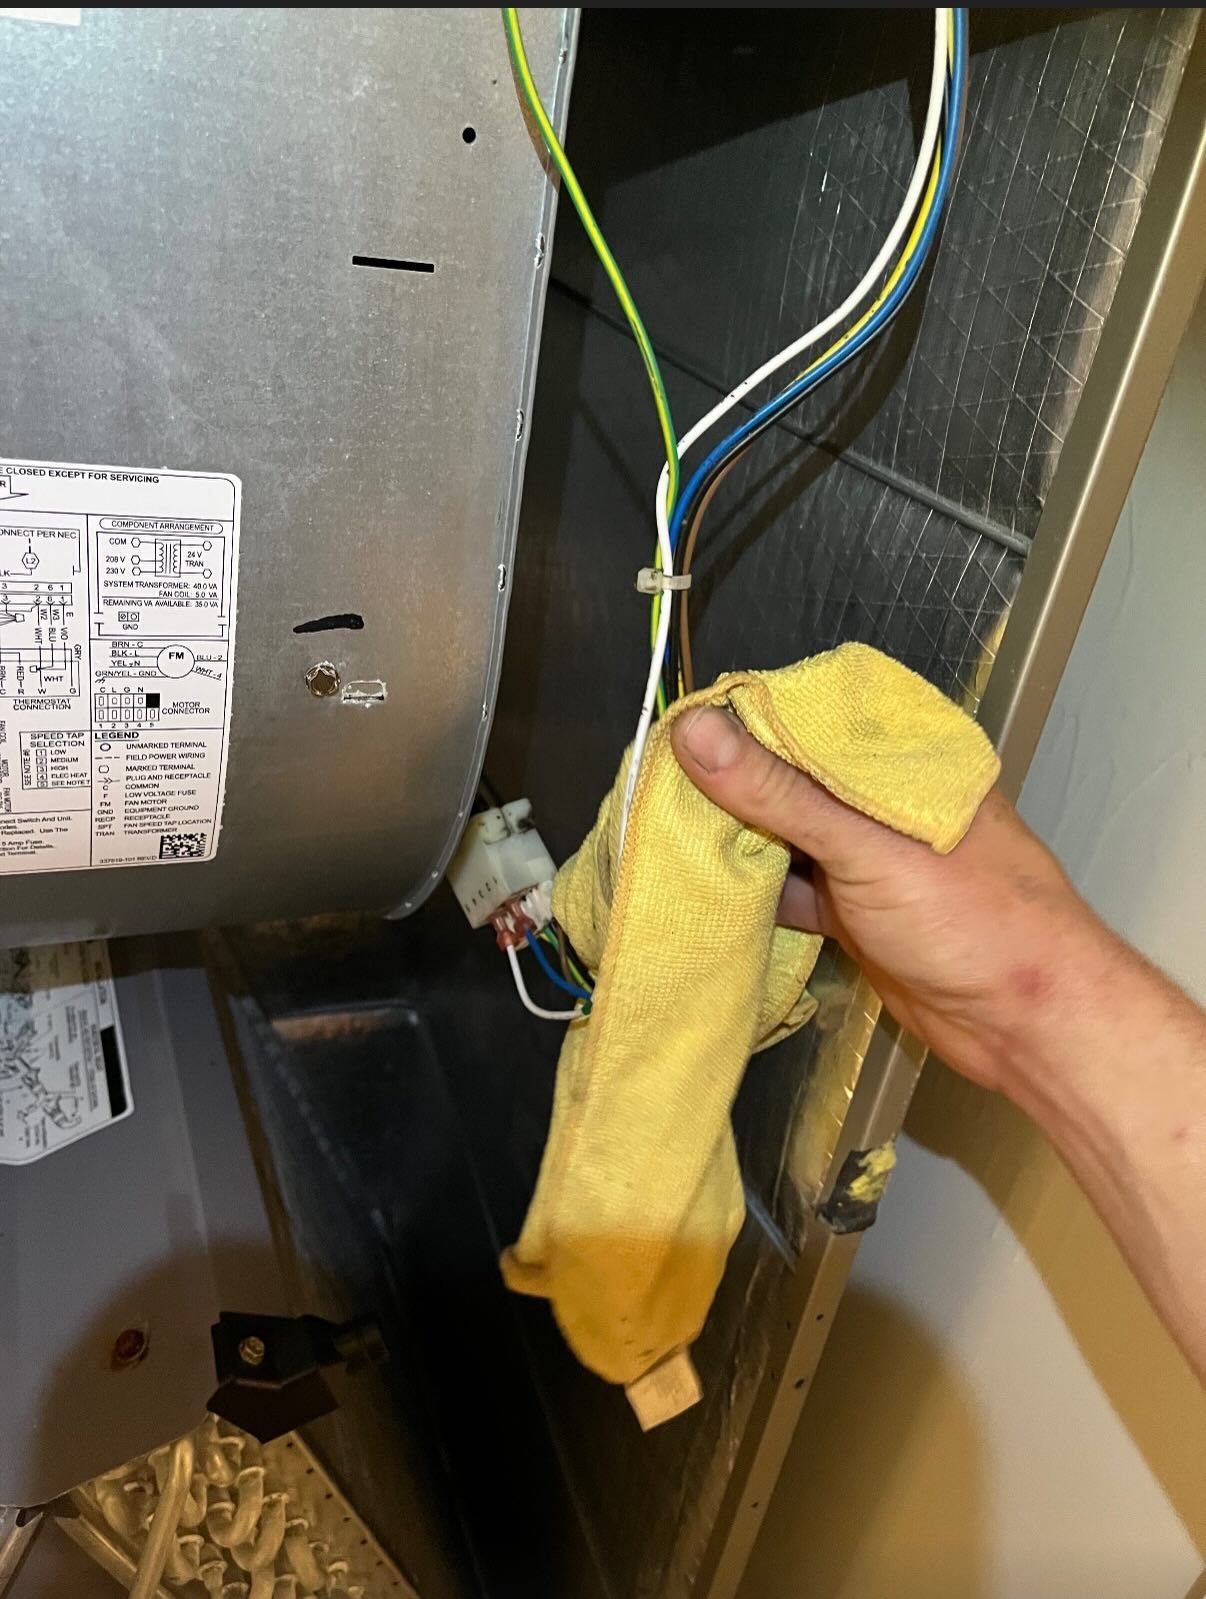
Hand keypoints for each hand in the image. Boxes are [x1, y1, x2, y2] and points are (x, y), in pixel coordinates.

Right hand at [671, 705, 1104, 1093]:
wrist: (1026, 1024)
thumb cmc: (972, 920)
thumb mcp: (866, 846)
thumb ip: (779, 791)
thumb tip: (698, 731)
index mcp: (905, 757)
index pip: (809, 715)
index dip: (743, 720)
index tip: (675, 731)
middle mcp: (884, 799)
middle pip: (790, 777)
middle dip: (728, 787)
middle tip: (654, 793)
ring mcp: (871, 857)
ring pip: (786, 836)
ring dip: (736, 843)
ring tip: (664, 838)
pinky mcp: (857, 910)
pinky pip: (793, 890)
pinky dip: (756, 895)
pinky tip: (707, 893)